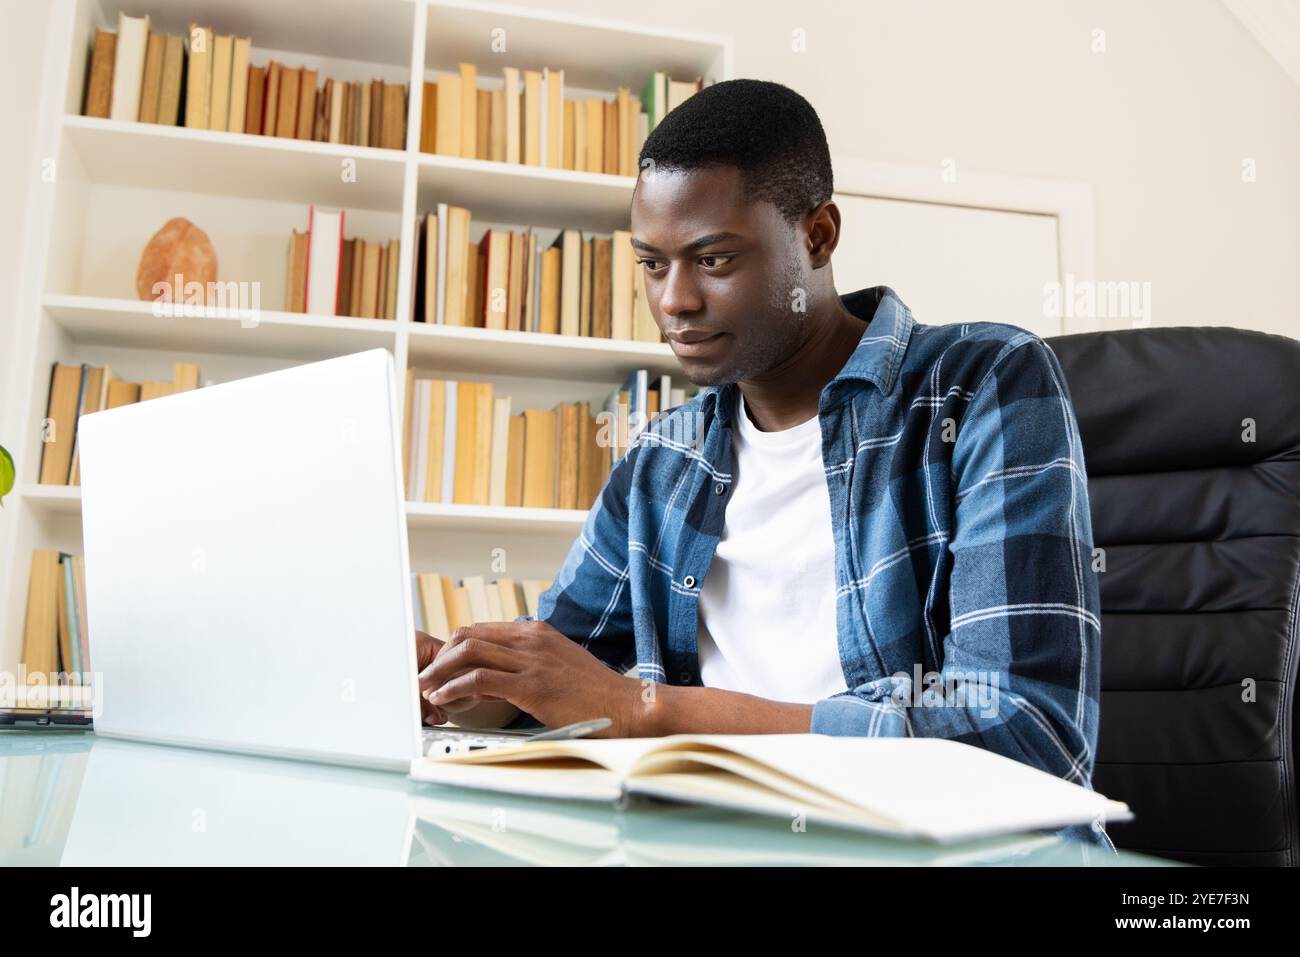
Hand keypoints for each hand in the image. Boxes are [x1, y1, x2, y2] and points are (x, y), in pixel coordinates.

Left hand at [419, 620, 639, 736]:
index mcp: (536, 632)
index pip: (480, 630)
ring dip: (439, 672)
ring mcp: (532, 660)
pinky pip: (480, 680)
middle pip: (467, 636)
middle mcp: (531, 639)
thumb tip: (485, 681)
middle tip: (425, 679)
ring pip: (468, 653)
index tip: (438, 668)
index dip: (452, 649)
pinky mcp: (532, 685)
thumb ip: (522, 667)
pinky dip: (454, 688)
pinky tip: (444, 698)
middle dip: (438, 658)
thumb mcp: (557, 666)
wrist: (625, 706)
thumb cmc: (593, 692)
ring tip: (425, 689)